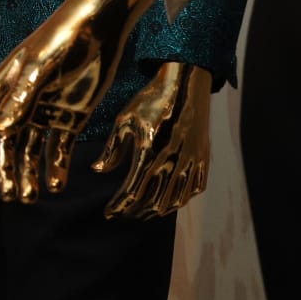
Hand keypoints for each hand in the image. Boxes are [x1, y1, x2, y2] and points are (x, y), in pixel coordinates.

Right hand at [0, 0, 157, 201]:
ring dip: (28, 174)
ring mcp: (44, 112)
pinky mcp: (70, 117)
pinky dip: (57, 168)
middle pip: (5, 145)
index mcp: (3, 89)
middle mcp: (19, 104)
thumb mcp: (39, 68)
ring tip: (31, 198)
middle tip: (11, 195)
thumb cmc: (62, 39)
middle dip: (5, 171)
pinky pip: (59, 149)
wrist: (101, 24)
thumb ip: (20, 101)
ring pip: (30, 152)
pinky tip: (57, 185)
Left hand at [94, 62, 212, 219]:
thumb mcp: (124, 121)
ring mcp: (192, 162)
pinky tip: (166, 202)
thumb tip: (97, 171)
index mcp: (151, 151)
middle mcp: (173, 160)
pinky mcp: (203, 159)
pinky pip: (194, 190)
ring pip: (175, 201)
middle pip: (153, 202)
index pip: (133, 192)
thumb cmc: (149, 101)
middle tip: (121, 214)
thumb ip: (112, 149)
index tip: (108, 213)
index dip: (120, 207)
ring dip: (156, 212)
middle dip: (134, 213)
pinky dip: (179, 200)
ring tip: (139, 213)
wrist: (185, 84)